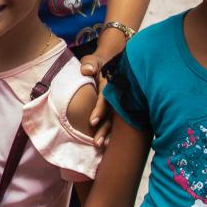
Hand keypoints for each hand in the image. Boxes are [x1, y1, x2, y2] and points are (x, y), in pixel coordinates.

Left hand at [82, 31, 125, 148]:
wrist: (111, 63)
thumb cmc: (97, 63)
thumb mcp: (93, 59)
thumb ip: (90, 63)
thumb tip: (86, 70)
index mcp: (112, 84)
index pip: (106, 99)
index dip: (100, 110)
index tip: (92, 122)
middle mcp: (118, 96)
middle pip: (113, 115)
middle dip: (105, 129)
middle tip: (96, 143)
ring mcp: (120, 103)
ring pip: (116, 121)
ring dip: (109, 134)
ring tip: (101, 146)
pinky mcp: (119, 109)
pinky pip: (117, 123)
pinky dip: (113, 133)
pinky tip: (107, 144)